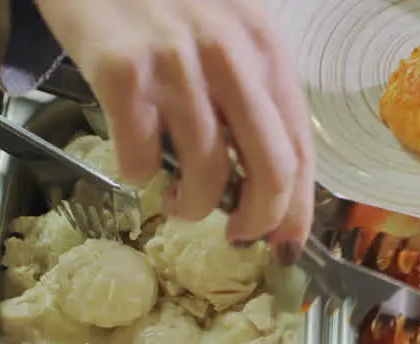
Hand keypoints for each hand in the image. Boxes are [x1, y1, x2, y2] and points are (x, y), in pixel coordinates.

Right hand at [34, 0, 313, 263]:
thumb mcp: (227, 25)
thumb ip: (251, 88)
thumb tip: (266, 173)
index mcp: (266, 46)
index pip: (300, 146)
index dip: (297, 207)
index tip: (287, 241)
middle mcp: (230, 53)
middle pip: (270, 170)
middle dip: (258, 220)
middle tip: (237, 234)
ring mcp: (175, 61)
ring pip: (207, 173)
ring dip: (192, 206)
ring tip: (179, 201)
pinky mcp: (119, 69)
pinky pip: (138, 155)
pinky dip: (138, 175)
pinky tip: (135, 164)